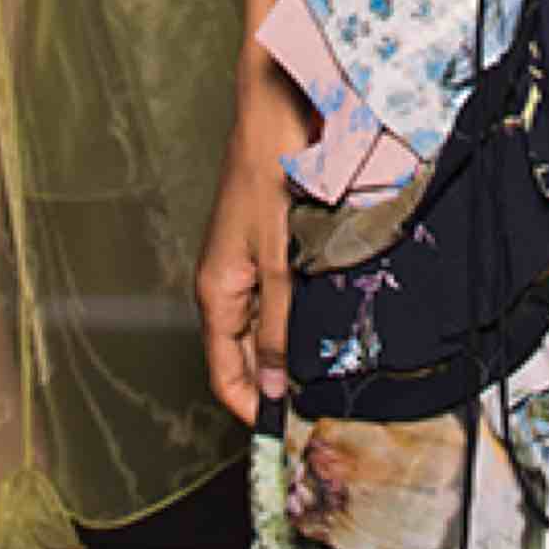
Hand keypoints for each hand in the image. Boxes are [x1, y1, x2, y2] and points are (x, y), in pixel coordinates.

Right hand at [195, 64, 311, 424]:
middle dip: (276, 389)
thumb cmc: (269, 175)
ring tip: (332, 380)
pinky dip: (300, 321)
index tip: (287, 437)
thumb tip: (278, 387)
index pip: (224, 374)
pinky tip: (331, 328)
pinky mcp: (270, 245)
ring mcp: (248, 264)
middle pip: (245, 357)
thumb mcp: (279, 261)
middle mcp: (228, 284)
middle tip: (321, 415)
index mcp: (217, 292)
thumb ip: (281, 326)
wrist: (277, 111)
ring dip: (292, 356)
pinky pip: (280, 299)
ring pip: (266, 330)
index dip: (252, 410)